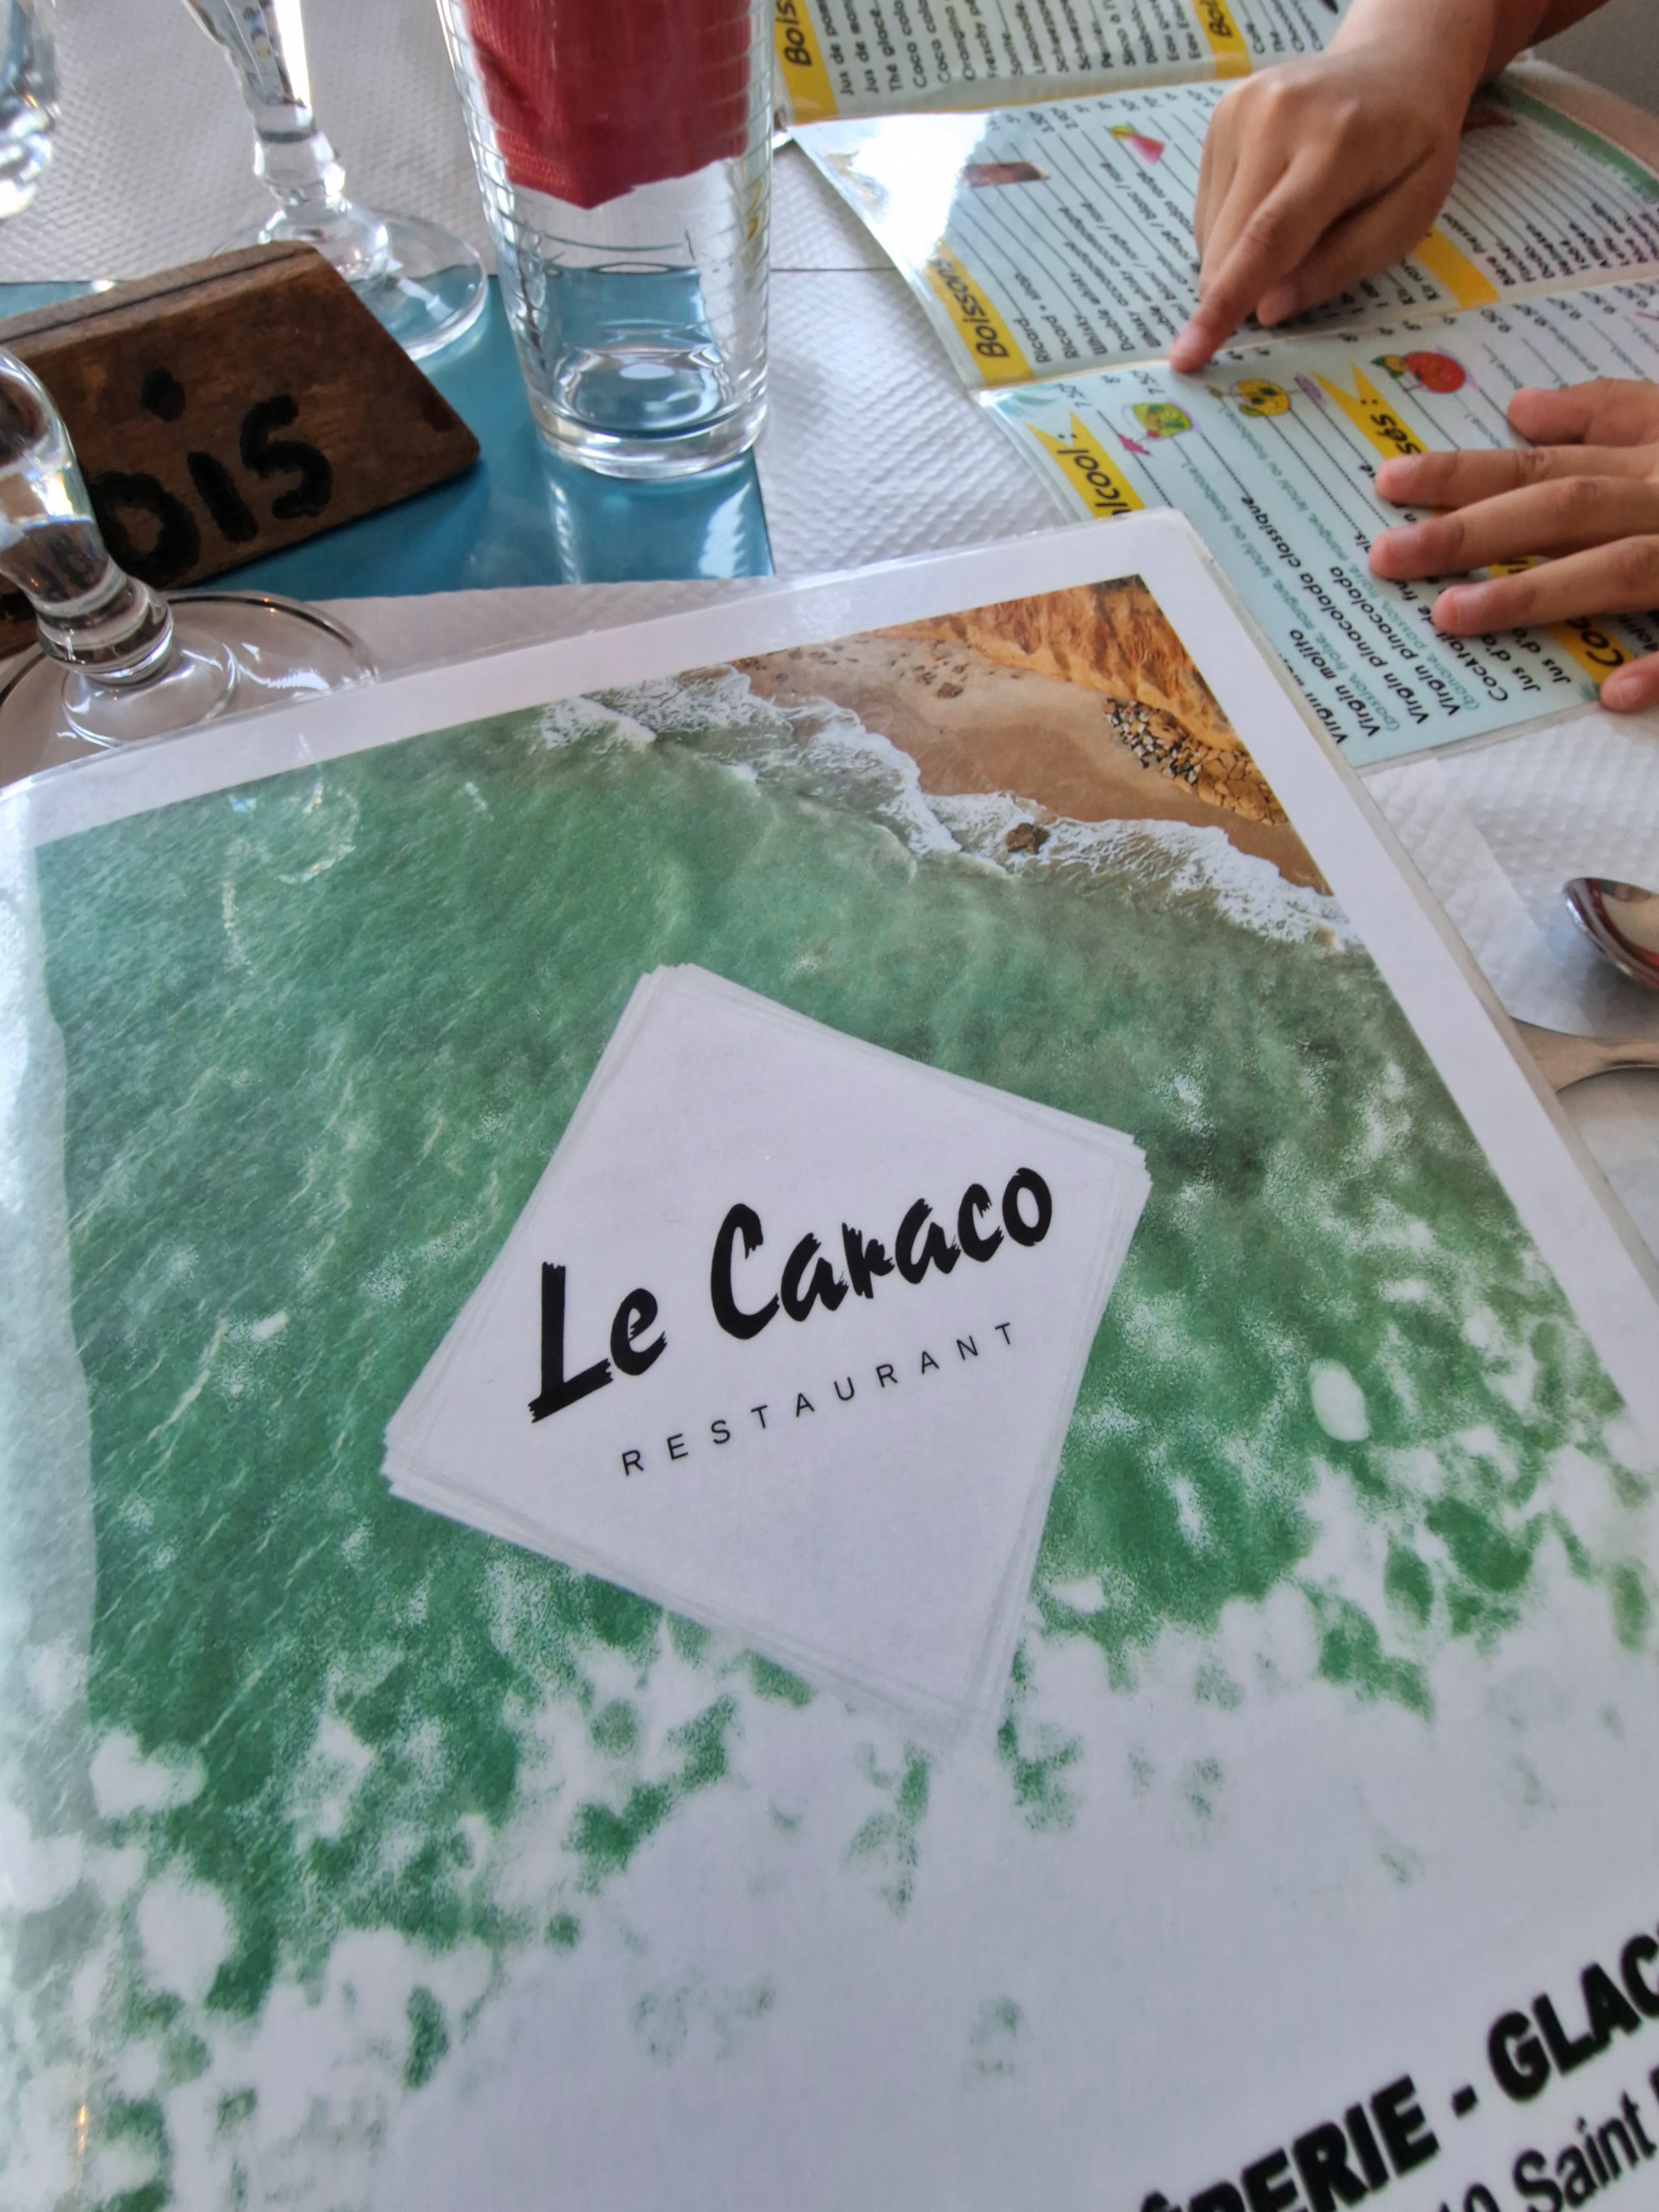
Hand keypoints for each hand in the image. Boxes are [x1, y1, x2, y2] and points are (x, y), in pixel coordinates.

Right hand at [1168, 40, 1471, 372]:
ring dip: (1241, 256)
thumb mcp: (1408, 215)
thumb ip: (1342, 264)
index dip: (1225, 306)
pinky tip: (1275, 199)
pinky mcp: (1221, 116)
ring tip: (1299, 218)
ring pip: (1211, 233)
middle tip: (1287, 282)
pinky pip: (1208, 209)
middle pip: (1229, 243)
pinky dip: (1234, 228)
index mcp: (1335, 143)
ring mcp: (1240, 110)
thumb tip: (1267, 310)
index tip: (1185, 358)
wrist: (1397, 67)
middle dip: (1239, 289)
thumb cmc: (1411, 150)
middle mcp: (1276, 117)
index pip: (1267, 239)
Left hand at [1369, 381, 1658, 712]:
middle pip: (1566, 506)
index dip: (1463, 472)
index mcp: (1658, 460)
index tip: (1384, 483)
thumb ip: (1612, 414)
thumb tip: (1521, 407)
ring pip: (1623, 567)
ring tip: (1451, 617)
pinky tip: (1614, 693)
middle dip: (1473, 530)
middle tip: (1385, 556)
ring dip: (1539, 594)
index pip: (1544, 462)